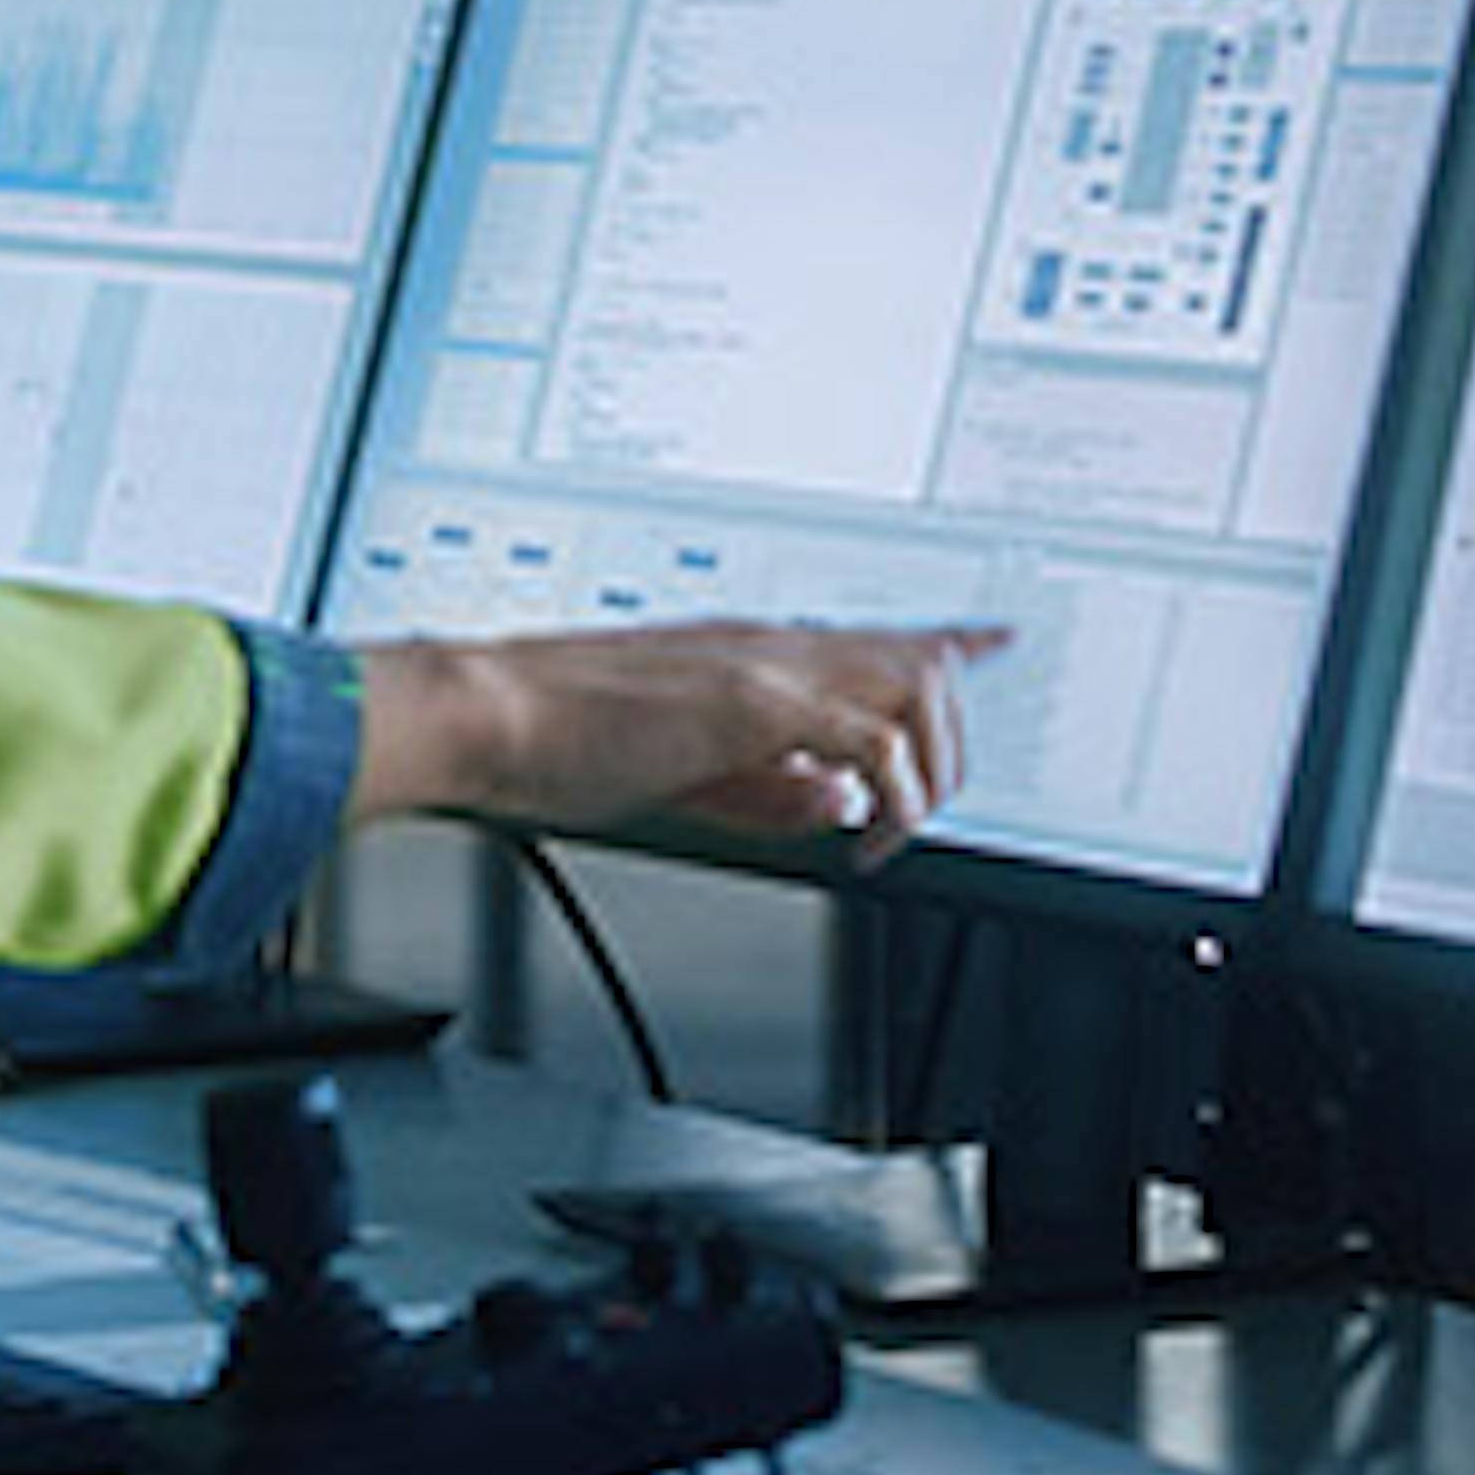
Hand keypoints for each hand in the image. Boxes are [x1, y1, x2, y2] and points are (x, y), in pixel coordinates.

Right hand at [347, 621, 1007, 869]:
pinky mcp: (752, 703)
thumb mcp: (677, 771)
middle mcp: (766, 643)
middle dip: (950, 742)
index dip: (949, 640)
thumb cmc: (546, 737)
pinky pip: (872, 743)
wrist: (482, 712)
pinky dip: (888, 798)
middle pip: (922, 660)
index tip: (992, 642)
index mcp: (744, 651)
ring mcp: (763, 666)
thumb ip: (763, 787)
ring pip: (916, 690)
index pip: (873, 634)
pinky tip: (854, 840)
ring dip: (926, 770)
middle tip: (920, 812)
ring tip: (886, 833)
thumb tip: (837, 802)